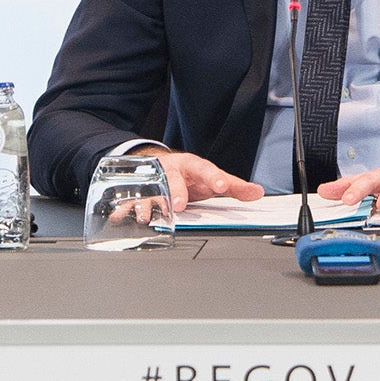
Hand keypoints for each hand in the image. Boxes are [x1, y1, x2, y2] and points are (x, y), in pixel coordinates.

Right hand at [126, 147, 262, 212]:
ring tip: (147, 215)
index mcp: (193, 166)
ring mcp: (155, 180)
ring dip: (149, 202)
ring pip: (150, 190)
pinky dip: (125, 208)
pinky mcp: (140, 191)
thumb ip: (234, 186)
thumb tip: (258, 192)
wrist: (159, 164)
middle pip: (174, 178)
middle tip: (179, 204)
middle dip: (176, 190)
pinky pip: (131, 199)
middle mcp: (173, 170)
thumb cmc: (190, 175)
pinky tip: (121, 216)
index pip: (206, 170)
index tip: (221, 187)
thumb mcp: (211, 178)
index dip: (214, 178)